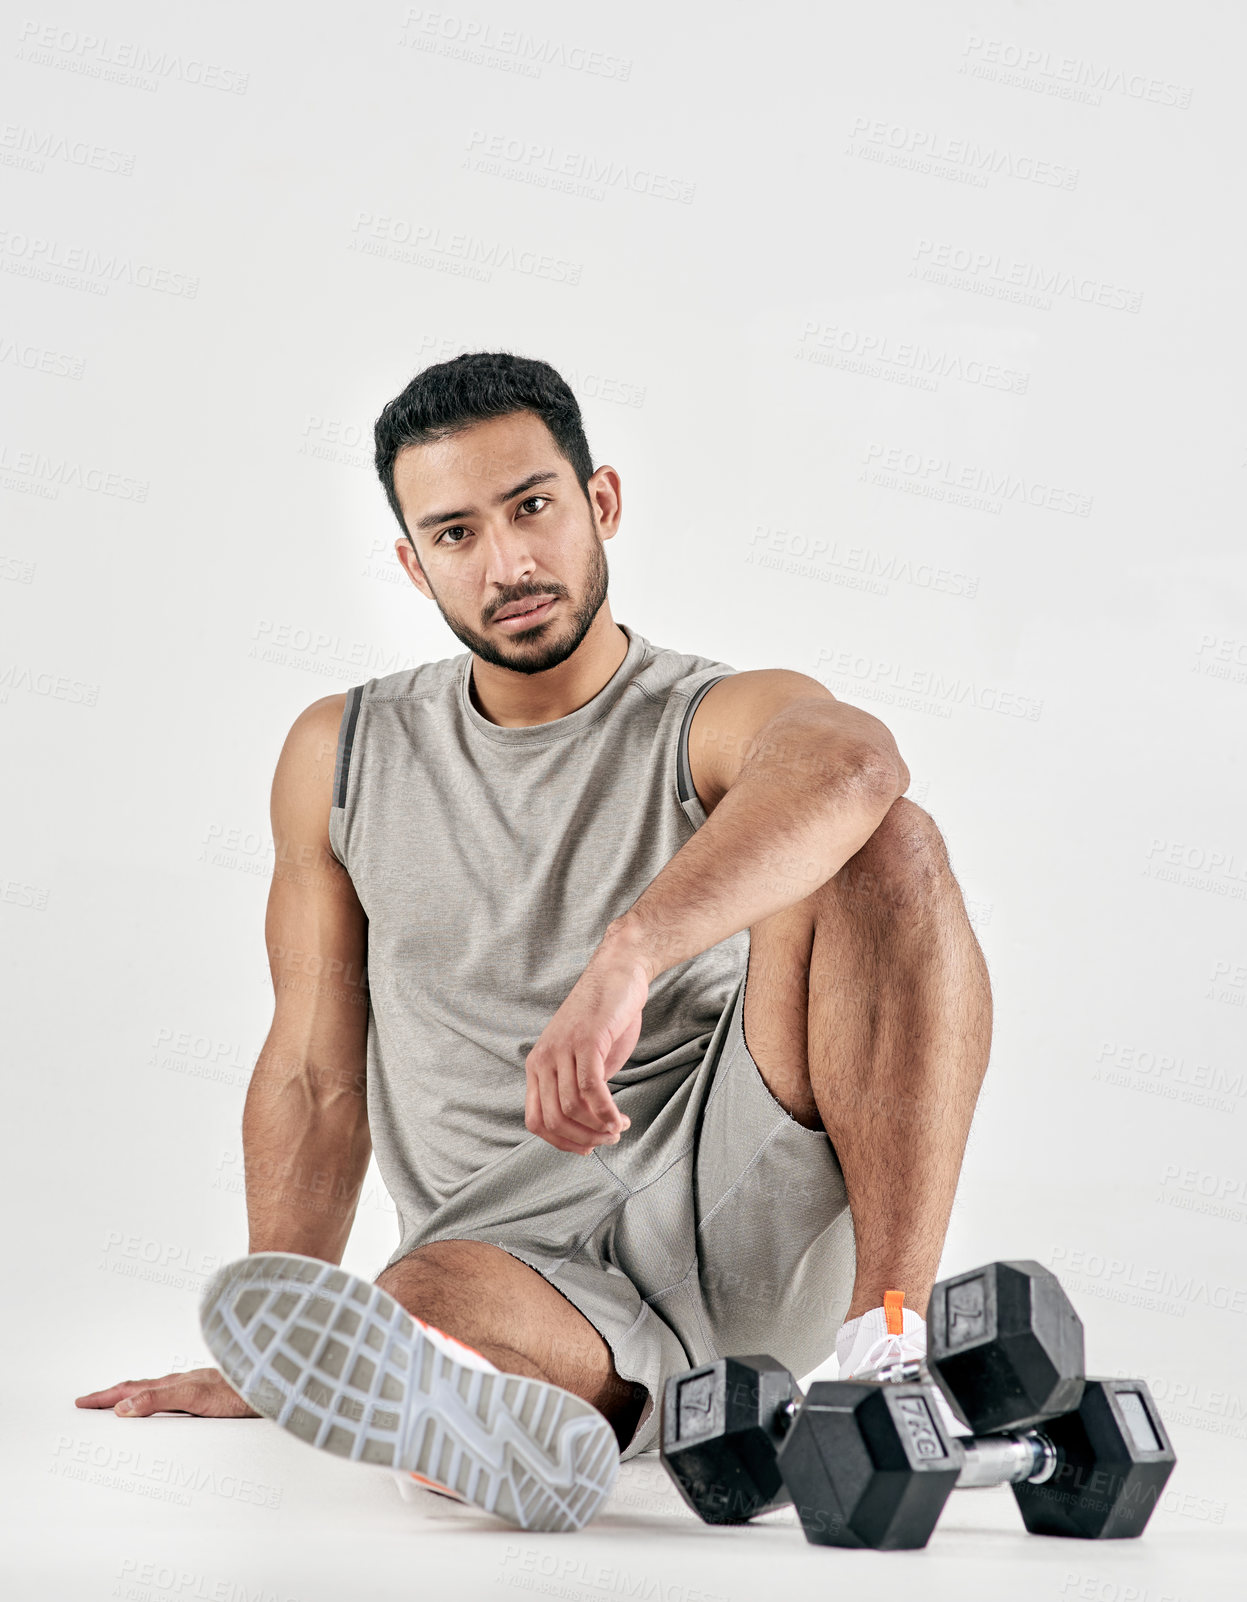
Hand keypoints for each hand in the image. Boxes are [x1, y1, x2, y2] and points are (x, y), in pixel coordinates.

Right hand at [75, 1367, 257, 1417]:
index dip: (105, 1398)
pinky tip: (166, 1406)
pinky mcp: (211, 1396)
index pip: (131, 1390)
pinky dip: (157, 1401)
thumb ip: (159, 1399)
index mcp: (173, 1383)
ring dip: (134, 1397)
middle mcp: (183, 1383)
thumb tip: (122, 1407)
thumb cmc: (239, 1390)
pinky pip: (175, 1398)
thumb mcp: (194, 1397)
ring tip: (118, 1403)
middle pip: (140, 1388)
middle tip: (90, 1402)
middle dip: (113, 1396)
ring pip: (157, 1392)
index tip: (81, 1402)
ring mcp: (197, 1388)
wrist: (273, 1384)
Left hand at [525, 938, 650, 1153]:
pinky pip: (592, 1088)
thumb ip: (580, 1088)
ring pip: (572, 1106)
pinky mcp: (585, 1040)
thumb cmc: (606, 1018)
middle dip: (583, 1139)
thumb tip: (590, 1127)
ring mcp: (562, 1049)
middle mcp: (543, 1059)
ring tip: (619, 1127)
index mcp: (537, 1066)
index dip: (560, 1142)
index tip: (587, 1148)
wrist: (618, 974)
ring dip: (599, 1127)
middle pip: (553, 1119)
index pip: (536, 1120)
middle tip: (608, 1140)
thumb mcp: (585, 1059)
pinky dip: (606, 1111)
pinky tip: (619, 1118)